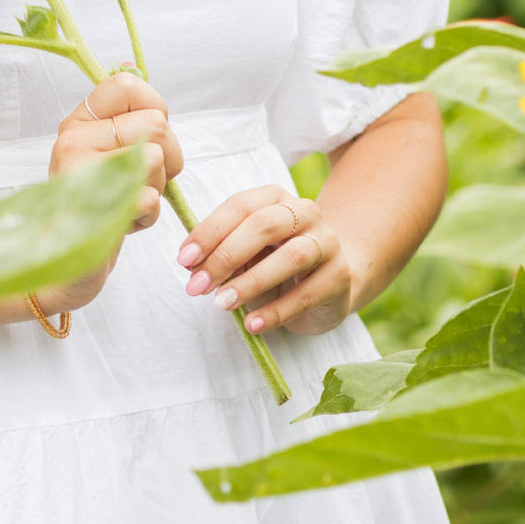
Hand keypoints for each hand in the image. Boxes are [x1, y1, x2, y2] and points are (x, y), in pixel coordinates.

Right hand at [32, 73, 182, 315]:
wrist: (61, 265)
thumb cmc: (95, 206)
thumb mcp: (107, 154)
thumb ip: (126, 121)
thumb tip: (136, 73)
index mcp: (78, 122)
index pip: (126, 84)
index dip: (154, 106)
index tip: (151, 133)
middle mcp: (72, 141)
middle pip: (156, 124)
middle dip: (168, 156)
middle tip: (146, 178)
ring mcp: (79, 174)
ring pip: (157, 158)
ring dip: (157, 186)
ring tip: (130, 200)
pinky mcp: (91, 208)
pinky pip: (149, 197)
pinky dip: (148, 214)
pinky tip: (125, 220)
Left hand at [178, 183, 362, 337]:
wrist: (333, 281)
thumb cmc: (277, 262)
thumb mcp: (248, 252)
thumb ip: (221, 252)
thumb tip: (192, 266)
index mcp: (276, 198)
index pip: (240, 206)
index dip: (210, 232)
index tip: (185, 260)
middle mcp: (305, 213)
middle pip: (264, 225)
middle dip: (225, 256)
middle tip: (197, 286)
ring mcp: (327, 243)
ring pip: (292, 256)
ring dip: (251, 282)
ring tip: (222, 304)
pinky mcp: (340, 276)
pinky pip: (306, 294)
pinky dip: (276, 312)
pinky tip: (252, 324)